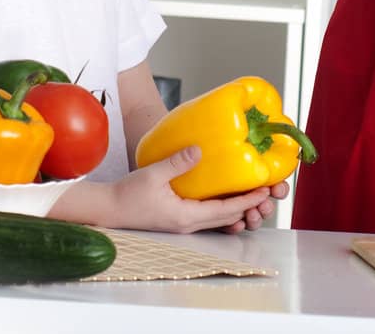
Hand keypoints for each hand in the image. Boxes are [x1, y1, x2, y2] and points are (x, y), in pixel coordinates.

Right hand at [114, 146, 279, 232]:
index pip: (225, 211)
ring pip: (218, 219)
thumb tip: (199, 149)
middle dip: (248, 206)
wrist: (108, 210)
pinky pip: (207, 216)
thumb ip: (177, 162)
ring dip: (236, 208)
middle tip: (266, 190)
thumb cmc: (127, 195)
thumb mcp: (153, 175)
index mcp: (185, 217)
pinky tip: (225, 193)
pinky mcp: (178, 219)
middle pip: (227, 218)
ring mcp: (183, 224)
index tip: (265, 191)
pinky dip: (221, 207)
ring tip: (252, 191)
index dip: (247, 201)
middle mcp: (188, 224)